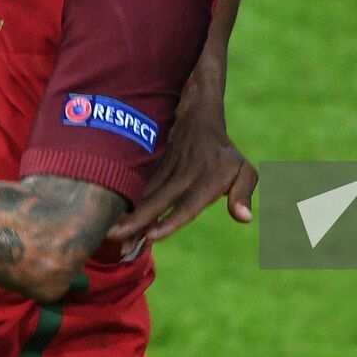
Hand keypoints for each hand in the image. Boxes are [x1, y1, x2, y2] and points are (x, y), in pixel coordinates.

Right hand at [107, 82, 256, 246]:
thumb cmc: (225, 154)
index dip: (171, 221)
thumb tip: (245, 219)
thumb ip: (243, 194)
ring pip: (145, 197)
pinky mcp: (155, 170)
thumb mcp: (245, 171)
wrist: (199, 118)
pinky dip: (128, 207)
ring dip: (128, 217)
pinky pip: (141, 191)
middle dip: (137, 220)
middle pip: (159, 200)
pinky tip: (116, 225)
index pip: (188, 204)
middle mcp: (184, 175)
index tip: (153, 237)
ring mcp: (166, 172)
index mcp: (207, 179)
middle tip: (118, 237)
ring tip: (111, 238)